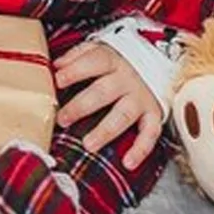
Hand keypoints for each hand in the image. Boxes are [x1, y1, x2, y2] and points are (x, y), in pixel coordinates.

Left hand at [52, 41, 165, 170]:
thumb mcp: (99, 50)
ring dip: (105, 130)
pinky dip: (141, 149)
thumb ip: (78, 55)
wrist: (157, 66)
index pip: (95, 61)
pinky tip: (128, 162)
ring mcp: (141, 98)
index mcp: (113, 61)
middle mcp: (127, 79)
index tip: (58, 80)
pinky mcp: (153, 114)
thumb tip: (56, 65)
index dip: (76, 70)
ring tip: (88, 144)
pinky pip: (150, 133)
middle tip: (63, 119)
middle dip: (81, 106)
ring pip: (123, 114)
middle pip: (104, 92)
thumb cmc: (117, 64)